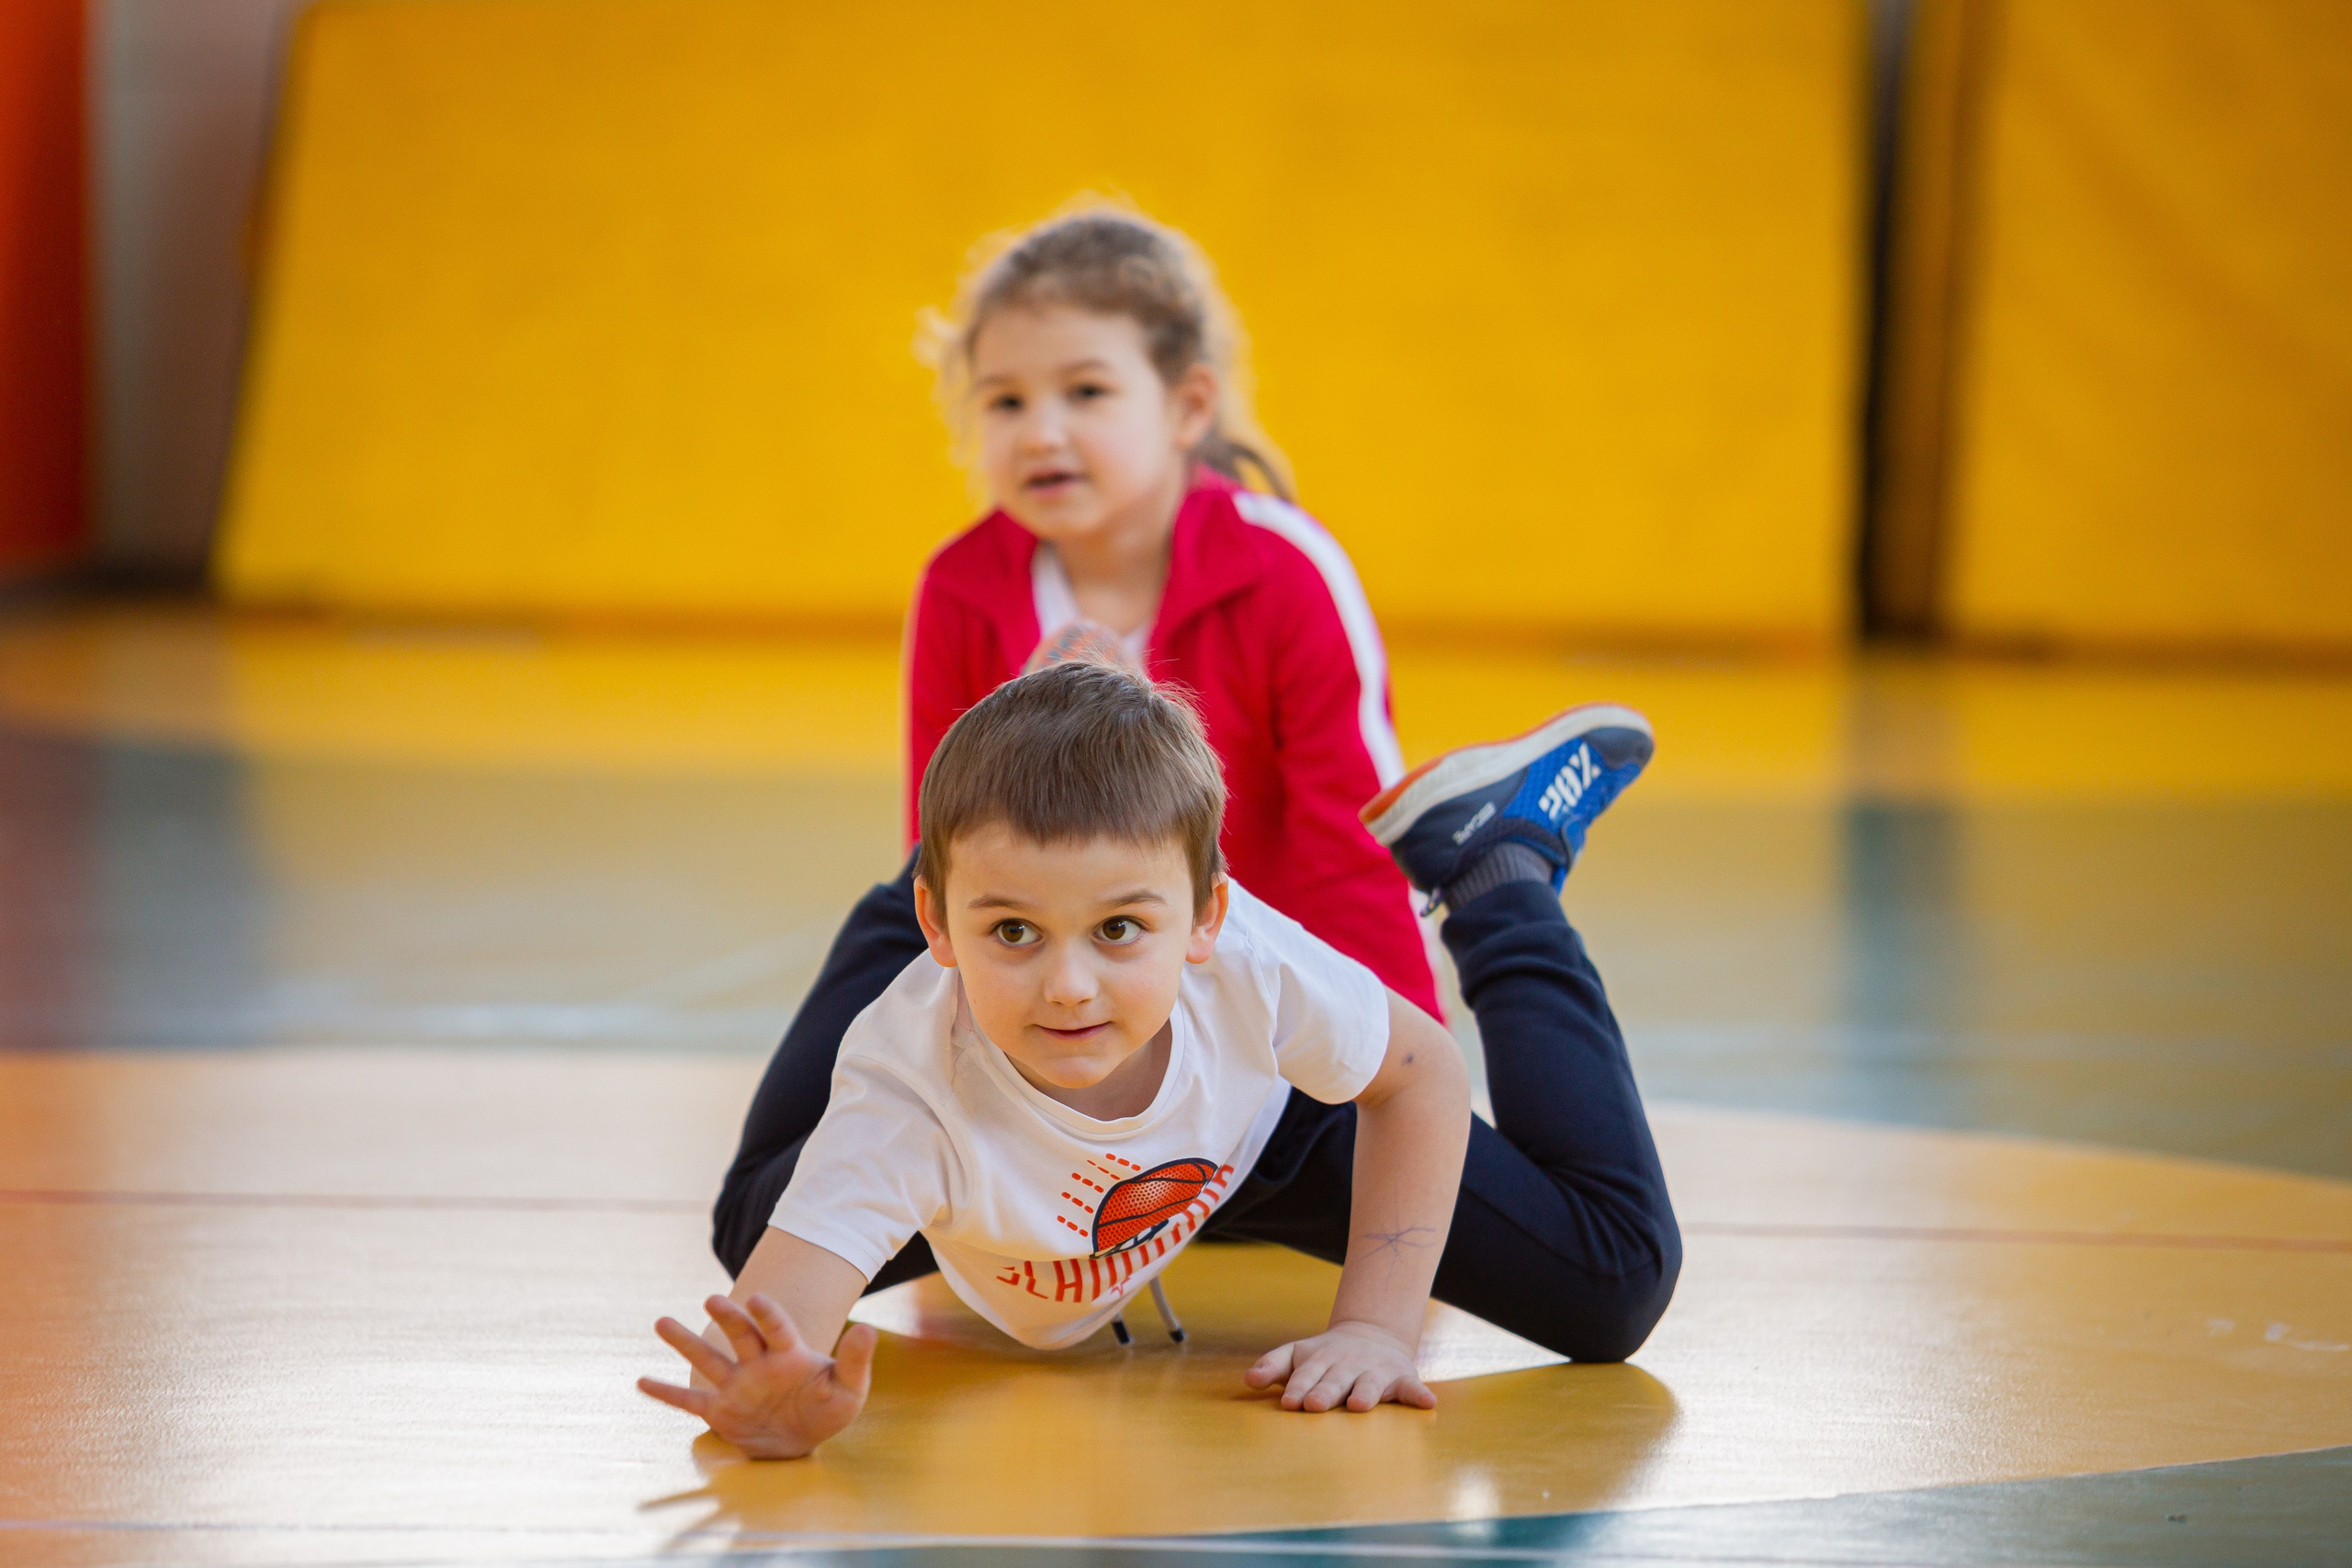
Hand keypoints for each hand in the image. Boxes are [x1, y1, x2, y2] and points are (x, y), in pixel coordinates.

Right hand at [638, 1293, 876, 1458]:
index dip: (768, 1315)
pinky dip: (666, 1394)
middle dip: (727, 1318)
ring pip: (708, 1359)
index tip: (757, 1299)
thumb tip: (867, 1329)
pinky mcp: (720, 1410)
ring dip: (685, 1342)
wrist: (804, 1440)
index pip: (778, 1329)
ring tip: (661, 1321)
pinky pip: (689, 1402)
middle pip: (740, 1336)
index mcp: (789, 1354)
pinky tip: (640, 1381)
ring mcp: (736, 1385)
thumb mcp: (850, 1391)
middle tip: (711, 1300)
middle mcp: (758, 1363)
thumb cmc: (828, 1409)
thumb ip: (855, 1361)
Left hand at [1244, 1320, 1435, 1412]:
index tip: (1288, 1403)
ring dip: (1366, 1393)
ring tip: (1359, 1406)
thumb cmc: (1325, 1357)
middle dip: (1325, 1392)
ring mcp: (1376, 1371)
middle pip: (1335, 1380)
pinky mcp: (1402, 1378)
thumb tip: (1248, 1380)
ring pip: (1370, 1384)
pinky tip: (1427, 1403)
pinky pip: (1413, 1388)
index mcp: (1321, 1359)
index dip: (1298, 1387)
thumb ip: (1273, 1366)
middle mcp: (1349, 1364)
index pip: (1307, 1374)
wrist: (1371, 1336)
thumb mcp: (1298, 1355)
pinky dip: (1420, 1395)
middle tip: (1314, 1406)